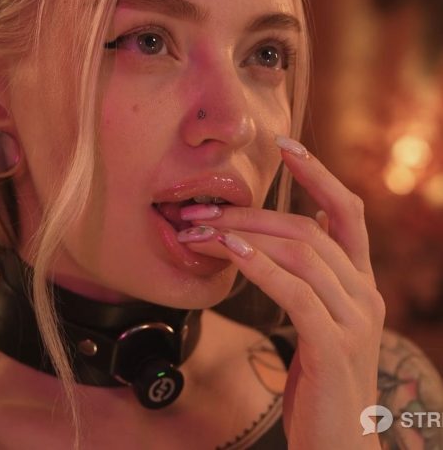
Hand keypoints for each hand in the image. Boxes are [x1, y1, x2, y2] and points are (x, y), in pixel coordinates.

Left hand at [177, 136, 385, 449]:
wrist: (337, 442)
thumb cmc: (317, 380)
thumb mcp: (316, 321)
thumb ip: (306, 281)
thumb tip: (279, 235)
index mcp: (360, 283)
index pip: (347, 213)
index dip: (319, 174)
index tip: (286, 145)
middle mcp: (365, 294)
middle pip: (307, 230)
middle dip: (248, 214)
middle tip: (198, 212)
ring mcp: (355, 319)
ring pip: (300, 255)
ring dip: (242, 236)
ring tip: (198, 232)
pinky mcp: (334, 345)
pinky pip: (295, 293)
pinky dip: (261, 267)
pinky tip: (231, 253)